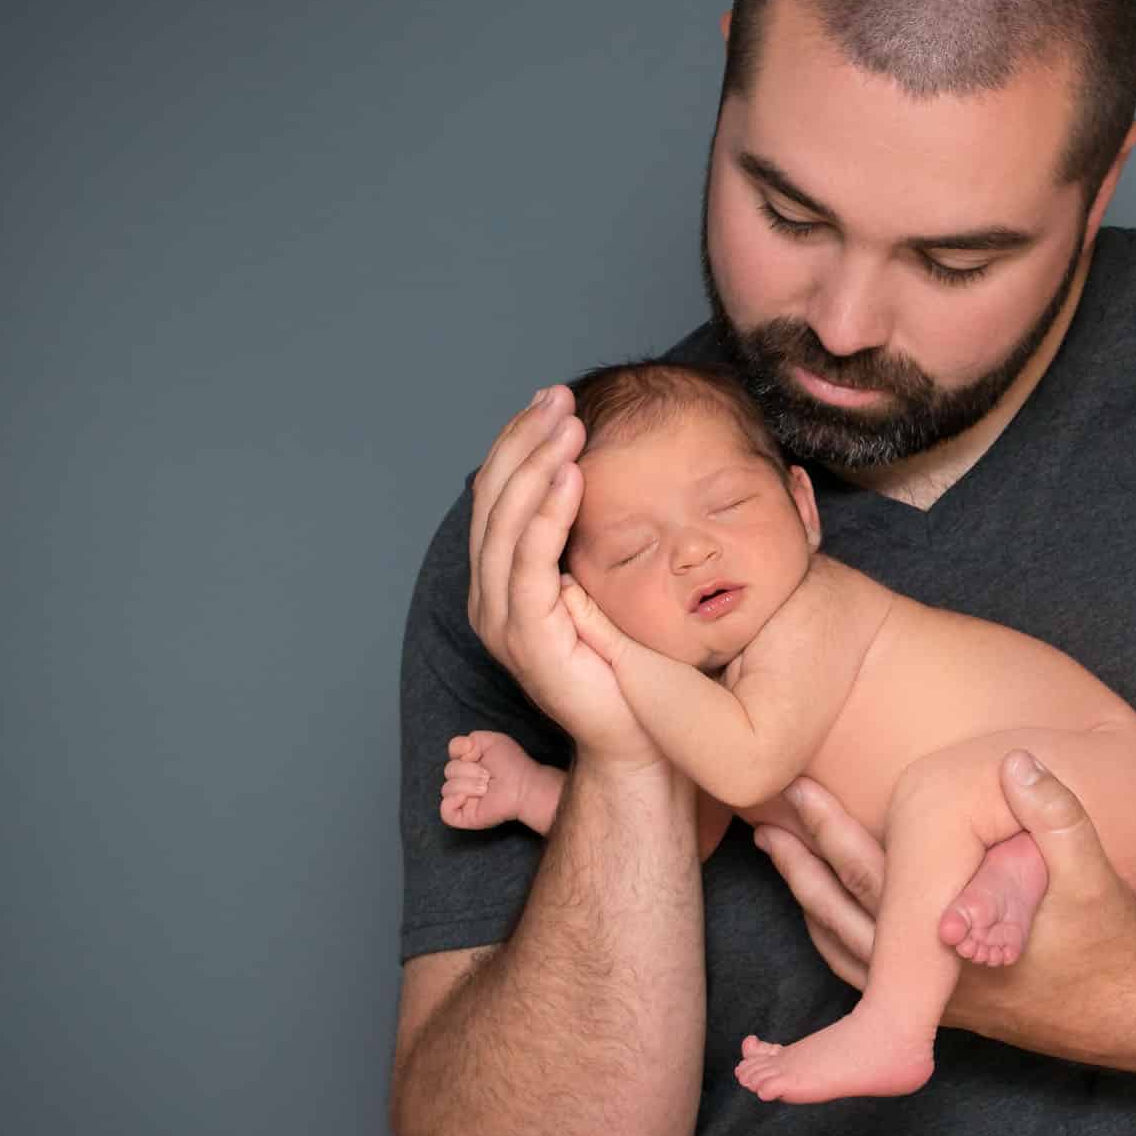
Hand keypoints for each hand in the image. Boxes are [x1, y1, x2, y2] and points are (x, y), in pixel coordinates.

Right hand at [440, 729, 539, 829]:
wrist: (523, 786)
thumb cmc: (512, 764)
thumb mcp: (493, 740)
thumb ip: (471, 738)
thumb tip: (458, 752)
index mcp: (469, 763)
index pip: (451, 753)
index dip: (461, 751)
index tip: (477, 754)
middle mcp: (463, 780)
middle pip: (448, 770)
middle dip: (469, 770)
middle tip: (488, 776)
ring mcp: (462, 799)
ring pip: (446, 789)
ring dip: (469, 785)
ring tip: (486, 788)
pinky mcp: (464, 816)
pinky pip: (445, 811)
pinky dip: (452, 803)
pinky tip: (466, 799)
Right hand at [466, 385, 655, 765]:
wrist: (642, 737)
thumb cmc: (635, 664)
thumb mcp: (609, 586)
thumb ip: (590, 541)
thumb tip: (601, 477)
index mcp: (505, 580)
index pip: (500, 495)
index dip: (521, 443)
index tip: (553, 400)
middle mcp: (492, 596)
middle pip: (494, 499)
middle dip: (526, 441)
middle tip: (559, 397)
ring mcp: (504, 618)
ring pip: (507, 523)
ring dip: (536, 465)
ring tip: (567, 424)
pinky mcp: (527, 637)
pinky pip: (531, 563)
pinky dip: (547, 514)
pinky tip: (569, 475)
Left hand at [755, 754, 1135, 1065]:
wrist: (1130, 1018)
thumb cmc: (1111, 943)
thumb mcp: (1094, 873)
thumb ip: (1057, 815)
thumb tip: (1019, 762)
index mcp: (954, 943)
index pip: (873, 879)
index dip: (829, 832)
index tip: (796, 792)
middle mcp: (931, 979)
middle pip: (843, 913)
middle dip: (801, 861)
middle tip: (766, 815)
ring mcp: (932, 999)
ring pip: (846, 949)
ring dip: (809, 899)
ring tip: (781, 853)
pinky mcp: (940, 1008)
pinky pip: (865, 974)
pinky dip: (835, 936)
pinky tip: (825, 910)